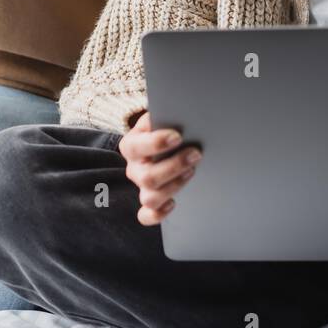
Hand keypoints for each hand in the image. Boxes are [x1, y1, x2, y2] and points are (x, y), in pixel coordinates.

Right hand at [118, 110, 201, 224]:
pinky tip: (173, 204)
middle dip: (174, 166)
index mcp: (131, 145)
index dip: (156, 143)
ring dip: (174, 186)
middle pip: (147, 176)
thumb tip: (178, 112)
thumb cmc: (166, 127)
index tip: (177, 136)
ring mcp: (142, 187)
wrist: (167, 141)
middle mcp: (134, 168)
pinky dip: (158, 214)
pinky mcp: (150, 202)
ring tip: (191, 171)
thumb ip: (164, 114)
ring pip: (150, 198)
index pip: (137, 146)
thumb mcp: (161, 116)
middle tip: (196, 154)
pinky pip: (146, 216)